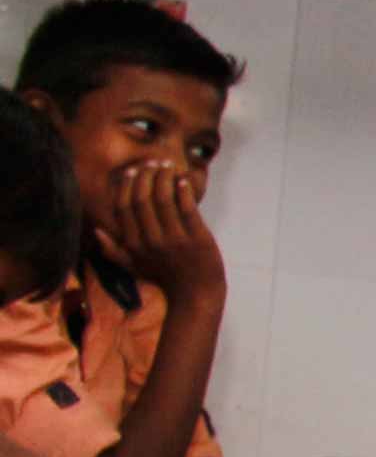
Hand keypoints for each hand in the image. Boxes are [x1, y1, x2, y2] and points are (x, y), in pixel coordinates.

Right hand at [99, 157, 218, 300]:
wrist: (196, 294)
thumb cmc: (164, 278)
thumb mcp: (134, 267)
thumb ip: (114, 251)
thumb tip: (97, 232)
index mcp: (133, 244)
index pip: (124, 207)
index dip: (126, 185)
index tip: (133, 170)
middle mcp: (150, 241)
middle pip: (142, 198)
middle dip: (146, 175)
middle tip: (153, 162)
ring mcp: (174, 240)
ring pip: (164, 199)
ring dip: (165, 177)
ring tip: (168, 165)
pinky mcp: (197, 239)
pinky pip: (187, 208)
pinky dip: (183, 190)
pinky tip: (182, 179)